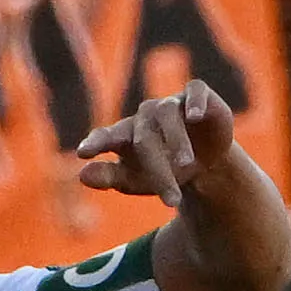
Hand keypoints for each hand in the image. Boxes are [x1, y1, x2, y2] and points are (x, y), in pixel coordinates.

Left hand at [75, 80, 235, 207]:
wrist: (207, 163)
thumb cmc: (164, 171)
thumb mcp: (135, 181)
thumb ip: (109, 177)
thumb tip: (82, 175)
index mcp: (125, 136)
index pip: (106, 136)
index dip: (96, 143)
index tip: (83, 153)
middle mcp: (145, 116)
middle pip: (144, 138)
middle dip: (159, 171)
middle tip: (171, 200)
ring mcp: (170, 104)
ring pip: (167, 113)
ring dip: (176, 140)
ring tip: (186, 164)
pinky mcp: (197, 95)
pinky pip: (195, 90)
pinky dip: (194, 101)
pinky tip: (195, 116)